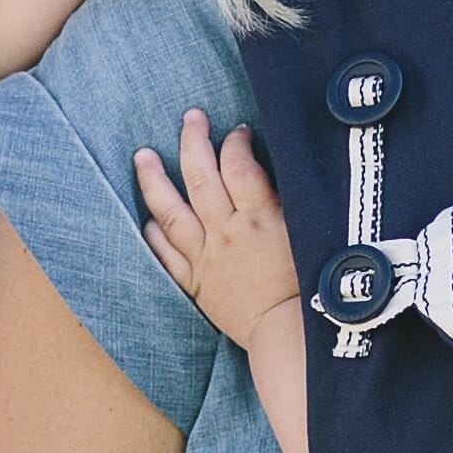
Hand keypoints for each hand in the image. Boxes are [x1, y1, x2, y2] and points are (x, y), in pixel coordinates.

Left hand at [133, 114, 302, 339]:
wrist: (288, 335)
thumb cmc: (310, 287)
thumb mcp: (308, 235)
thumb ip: (288, 204)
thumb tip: (274, 172)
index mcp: (260, 218)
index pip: (240, 166)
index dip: (237, 142)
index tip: (239, 131)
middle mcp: (227, 232)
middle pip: (200, 177)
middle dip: (193, 141)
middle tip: (190, 117)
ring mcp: (206, 257)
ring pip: (171, 212)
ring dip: (154, 180)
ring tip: (142, 156)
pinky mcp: (195, 282)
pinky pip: (165, 254)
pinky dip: (154, 233)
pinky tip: (147, 218)